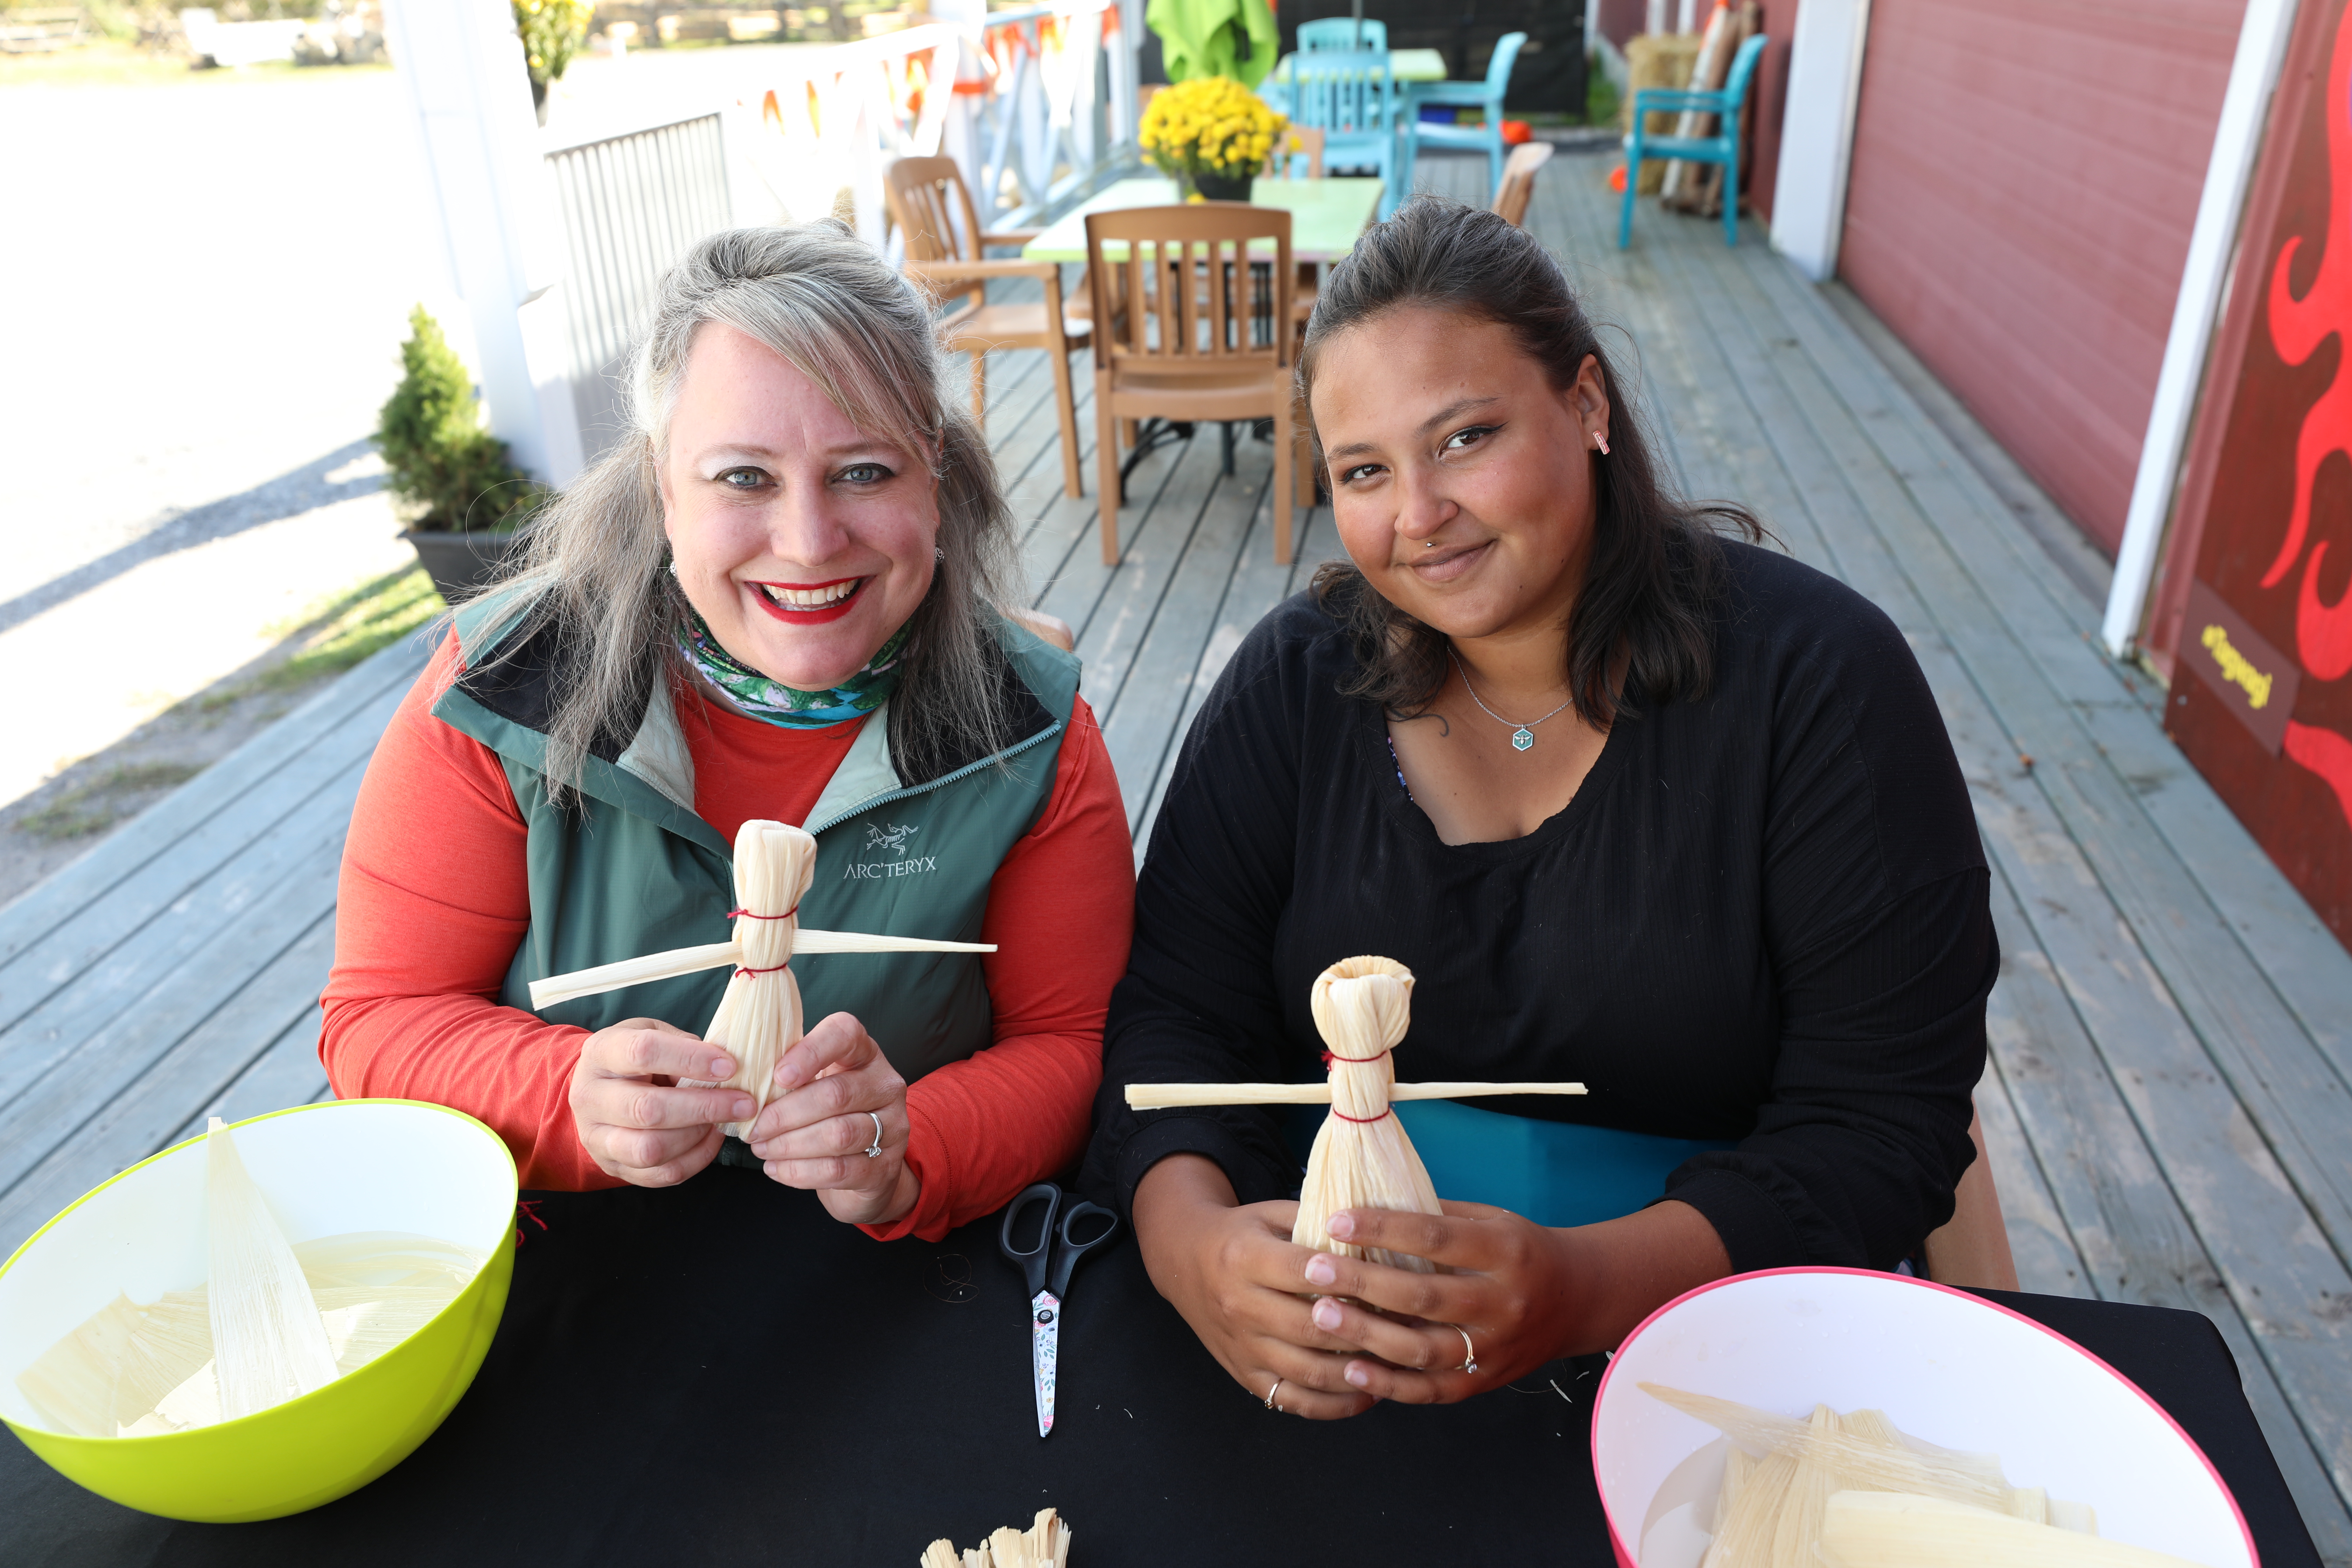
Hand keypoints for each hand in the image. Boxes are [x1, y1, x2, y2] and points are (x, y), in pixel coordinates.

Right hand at [569, 1018, 750, 1186]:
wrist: (598, 1089)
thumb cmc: (635, 1057)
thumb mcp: (654, 1034)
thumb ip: (685, 1046)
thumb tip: (727, 1068)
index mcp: (600, 1053)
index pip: (643, 1052)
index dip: (690, 1059)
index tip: (729, 1066)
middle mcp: (590, 1097)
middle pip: (648, 1110)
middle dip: (704, 1107)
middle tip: (745, 1103)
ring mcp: (596, 1137)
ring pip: (651, 1149)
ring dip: (698, 1136)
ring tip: (724, 1121)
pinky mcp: (612, 1166)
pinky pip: (659, 1174)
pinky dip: (695, 1159)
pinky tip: (712, 1138)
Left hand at [743, 1011, 917, 1226]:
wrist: (865, 1165)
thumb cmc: (827, 1113)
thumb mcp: (814, 1083)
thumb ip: (790, 1076)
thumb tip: (743, 1086)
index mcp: (864, 1053)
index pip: (845, 1034)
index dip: (810, 1051)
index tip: (778, 1075)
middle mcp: (885, 1084)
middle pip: (836, 1094)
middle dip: (786, 1114)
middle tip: (753, 1129)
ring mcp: (892, 1126)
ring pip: (838, 1135)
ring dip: (790, 1145)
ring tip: (761, 1148)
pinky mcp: (885, 1166)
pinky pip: (839, 1170)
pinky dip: (800, 1171)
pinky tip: (776, 1168)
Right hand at [1131, 1155, 1376, 1420]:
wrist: (1183, 1261)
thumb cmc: (1242, 1234)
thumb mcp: (1271, 1214)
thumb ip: (1317, 1222)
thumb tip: (1379, 1238)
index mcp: (1245, 1258)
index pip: (1303, 1271)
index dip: (1348, 1278)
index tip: (1394, 1283)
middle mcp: (1239, 1305)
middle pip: (1311, 1327)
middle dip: (1366, 1331)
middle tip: (1412, 1329)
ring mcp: (1241, 1345)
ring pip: (1307, 1370)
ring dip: (1358, 1372)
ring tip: (1398, 1365)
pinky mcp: (1243, 1374)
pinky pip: (1292, 1400)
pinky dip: (1333, 1404)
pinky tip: (1369, 1393)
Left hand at [1298, 1198, 1730, 1404]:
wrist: (1577, 1300)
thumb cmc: (1520, 1250)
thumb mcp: (1492, 1220)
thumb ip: (1437, 1217)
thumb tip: (1367, 1206)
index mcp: (1505, 1251)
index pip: (1435, 1236)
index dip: (1382, 1227)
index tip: (1336, 1220)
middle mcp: (1503, 1302)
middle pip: (1424, 1295)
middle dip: (1363, 1283)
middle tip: (1314, 1270)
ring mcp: (1496, 1347)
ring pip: (1424, 1349)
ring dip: (1367, 1336)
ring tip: (1321, 1317)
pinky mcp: (1486, 1381)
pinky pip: (1433, 1389)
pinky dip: (1390, 1384)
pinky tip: (1352, 1370)